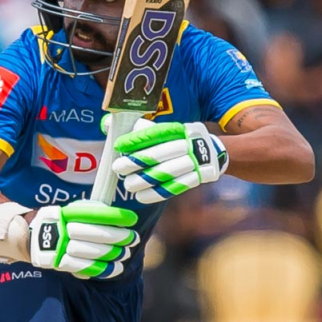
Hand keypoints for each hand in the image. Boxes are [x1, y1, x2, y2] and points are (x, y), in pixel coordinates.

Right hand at [29, 201, 138, 279]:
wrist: (31, 239)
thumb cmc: (58, 223)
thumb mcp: (68, 211)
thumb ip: (88, 211)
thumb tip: (114, 216)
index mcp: (66, 213)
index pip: (94, 213)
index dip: (114, 216)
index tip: (131, 219)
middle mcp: (62, 229)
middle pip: (96, 234)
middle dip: (119, 237)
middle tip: (133, 238)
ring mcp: (60, 247)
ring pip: (93, 252)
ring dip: (113, 254)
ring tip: (126, 253)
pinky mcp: (60, 263)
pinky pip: (85, 267)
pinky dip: (103, 269)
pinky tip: (116, 268)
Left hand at [112, 119, 227, 204]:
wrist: (214, 152)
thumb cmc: (179, 140)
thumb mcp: (166, 130)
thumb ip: (140, 129)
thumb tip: (107, 124)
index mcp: (178, 130)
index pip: (155, 133)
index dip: (137, 140)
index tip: (119, 146)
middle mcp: (187, 144)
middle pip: (160, 154)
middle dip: (137, 162)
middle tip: (118, 168)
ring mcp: (194, 162)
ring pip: (166, 172)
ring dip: (145, 180)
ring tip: (128, 185)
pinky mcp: (197, 177)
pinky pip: (175, 187)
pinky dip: (156, 193)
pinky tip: (141, 197)